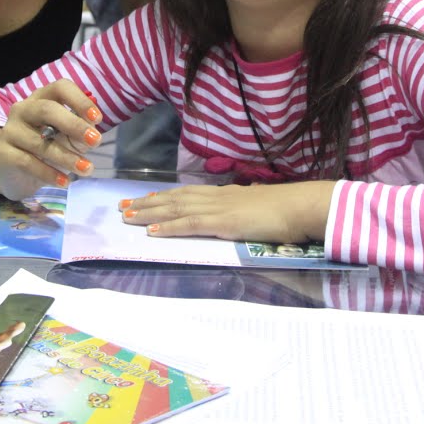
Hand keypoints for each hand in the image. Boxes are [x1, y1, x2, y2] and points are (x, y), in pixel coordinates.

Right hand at [0, 80, 101, 200]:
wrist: (13, 170)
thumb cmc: (46, 146)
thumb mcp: (67, 137)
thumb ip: (79, 132)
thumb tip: (93, 131)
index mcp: (42, 98)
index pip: (60, 88)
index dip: (80, 100)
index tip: (97, 118)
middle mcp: (23, 109)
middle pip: (47, 110)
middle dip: (74, 125)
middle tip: (96, 141)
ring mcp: (10, 130)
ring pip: (40, 142)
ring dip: (67, 157)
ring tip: (87, 169)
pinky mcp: (2, 153)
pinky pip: (28, 162)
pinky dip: (49, 173)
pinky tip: (65, 182)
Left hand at [117, 181, 334, 244]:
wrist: (301, 206)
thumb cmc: (286, 209)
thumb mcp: (259, 205)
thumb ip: (246, 207)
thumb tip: (243, 207)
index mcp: (225, 194)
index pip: (186, 193)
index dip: (162, 196)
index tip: (143, 198)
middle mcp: (216, 196)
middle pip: (174, 198)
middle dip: (146, 202)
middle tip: (122, 206)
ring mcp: (218, 208)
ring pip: (175, 208)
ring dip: (148, 212)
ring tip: (127, 216)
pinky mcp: (222, 222)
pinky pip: (189, 224)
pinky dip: (168, 226)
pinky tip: (151, 230)